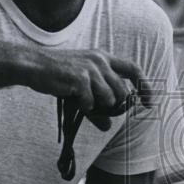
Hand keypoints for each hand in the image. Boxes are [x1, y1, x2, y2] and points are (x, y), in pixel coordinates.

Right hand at [31, 48, 151, 116]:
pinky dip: (82, 106)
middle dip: (114, 105)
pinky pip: (90, 103)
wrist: (34, 66)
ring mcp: (91, 68)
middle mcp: (100, 60)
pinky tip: (71, 96)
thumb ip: (97, 105)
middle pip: (122, 92)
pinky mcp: (80, 78)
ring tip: (79, 97)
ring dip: (96, 105)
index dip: (145, 87)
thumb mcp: (81, 87)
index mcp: (103, 57)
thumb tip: (108, 126)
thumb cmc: (58, 75)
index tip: (150, 103)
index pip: (134, 69)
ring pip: (109, 99)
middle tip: (97, 107)